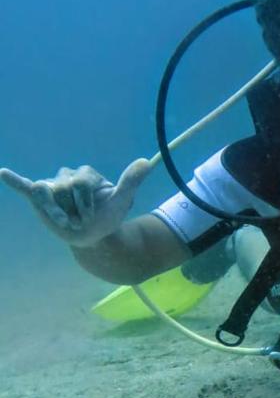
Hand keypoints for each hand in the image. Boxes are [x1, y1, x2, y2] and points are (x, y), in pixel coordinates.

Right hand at [0, 158, 153, 246]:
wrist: (94, 237)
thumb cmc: (107, 217)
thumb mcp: (122, 200)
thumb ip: (131, 181)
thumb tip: (147, 161)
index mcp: (86, 174)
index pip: (82, 184)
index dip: (87, 204)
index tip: (92, 217)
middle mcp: (67, 176)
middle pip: (65, 188)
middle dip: (74, 210)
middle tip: (80, 222)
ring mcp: (52, 187)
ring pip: (48, 195)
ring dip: (57, 214)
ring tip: (66, 222)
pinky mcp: (40, 198)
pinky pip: (25, 186)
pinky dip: (14, 181)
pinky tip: (3, 173)